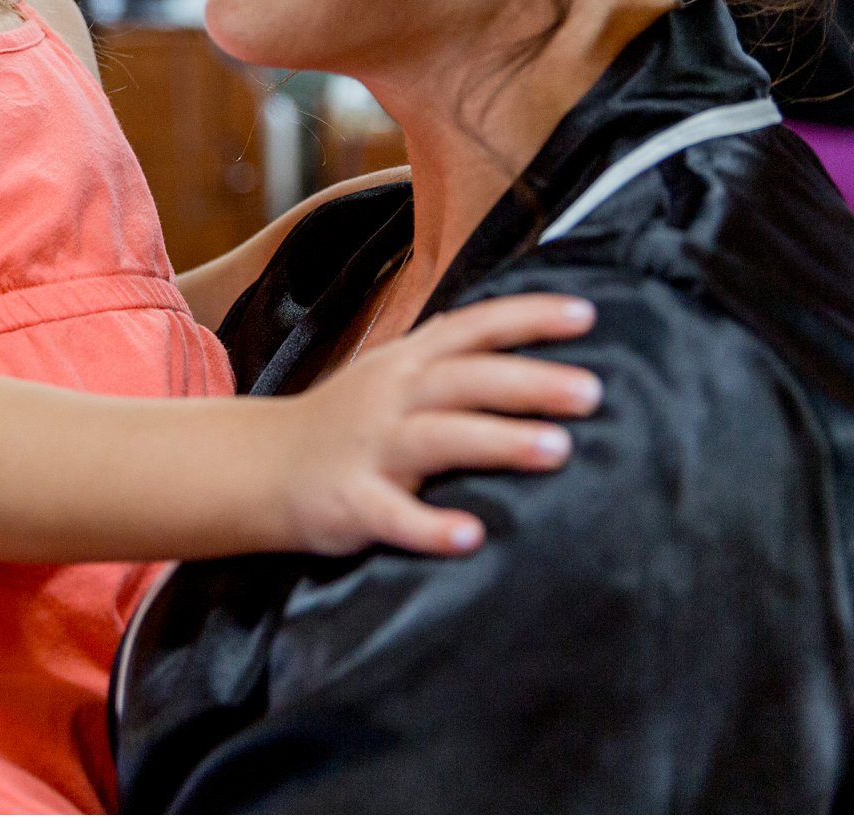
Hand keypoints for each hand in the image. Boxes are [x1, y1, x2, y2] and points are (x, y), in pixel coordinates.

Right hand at [265, 294, 601, 557]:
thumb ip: (453, 358)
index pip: (472, 328)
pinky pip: (393, 516)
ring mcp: (370, 448)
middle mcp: (392, 396)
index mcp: (407, 363)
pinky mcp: (351, 501)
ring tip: (558, 449)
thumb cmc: (349, 422)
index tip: (586, 317)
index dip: (527, 317)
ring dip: (498, 441)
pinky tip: (471, 537)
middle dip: (529, 382)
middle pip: (464, 379)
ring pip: (438, 438)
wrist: (261, 467)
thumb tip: (538, 343)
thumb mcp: (394, 375)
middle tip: (592, 392)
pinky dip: (430, 527)